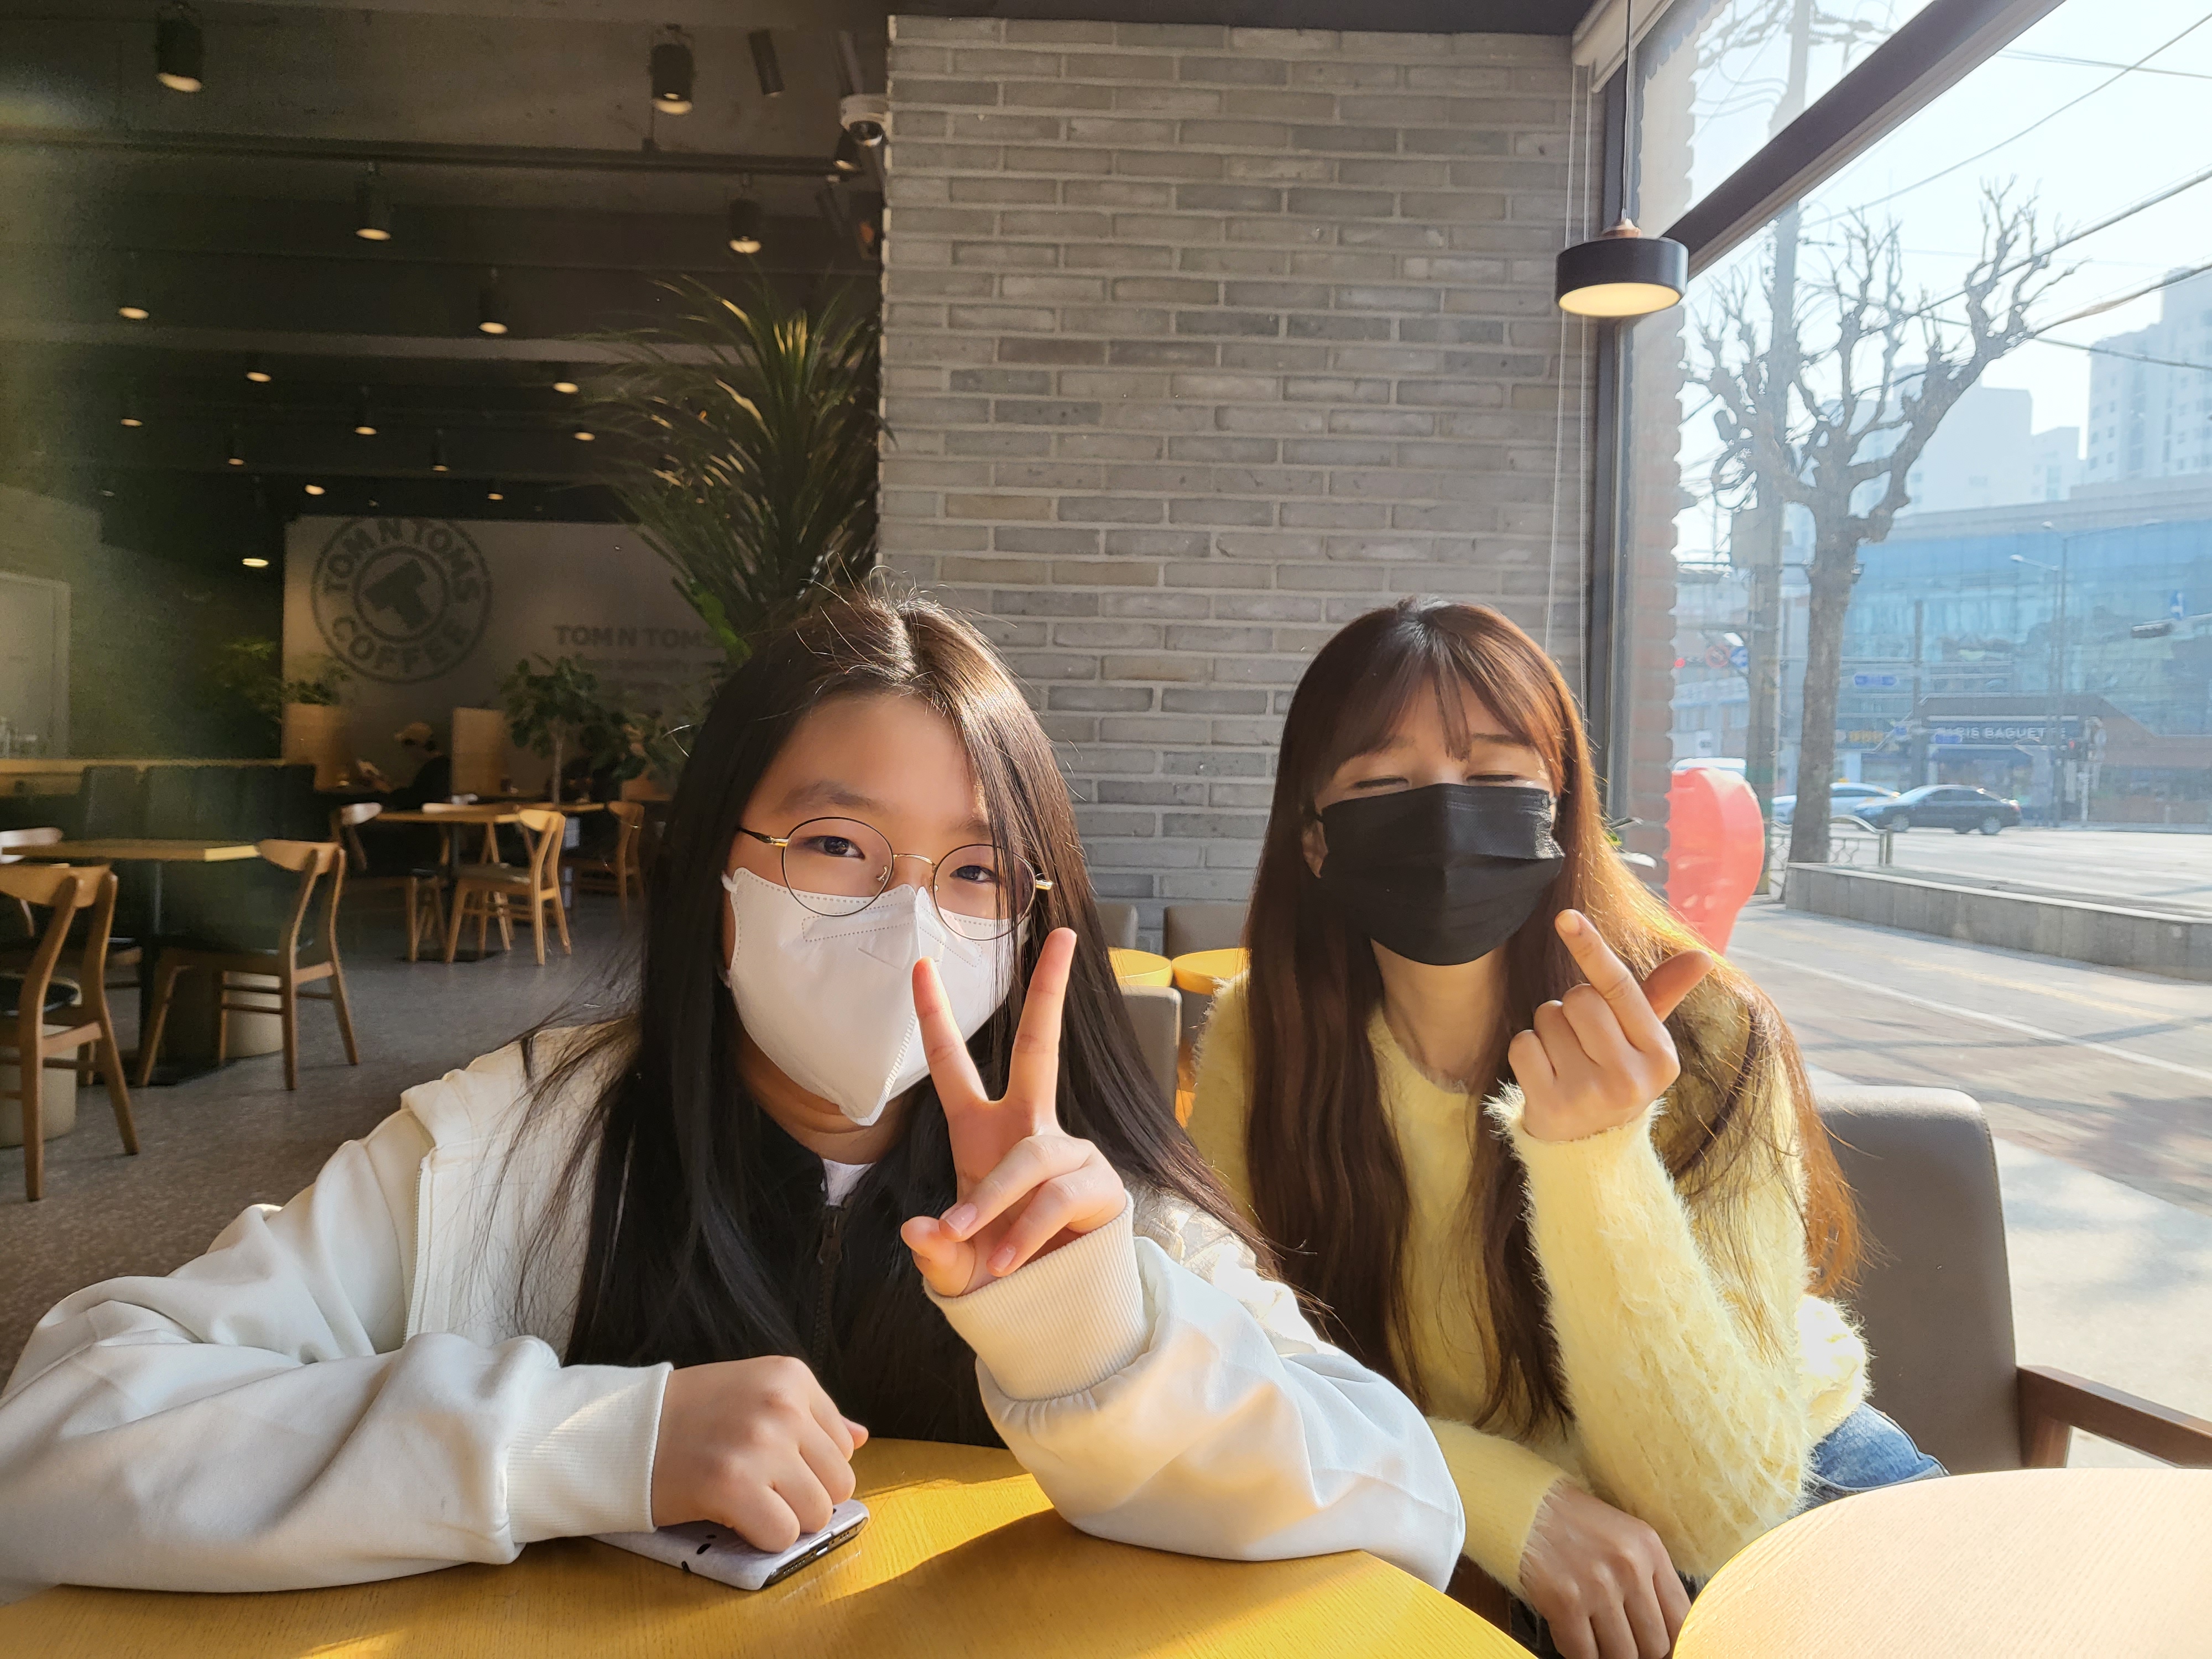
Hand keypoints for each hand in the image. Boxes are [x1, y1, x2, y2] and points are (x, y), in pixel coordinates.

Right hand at [649, 1356, 868, 1549]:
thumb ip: (813, 1416)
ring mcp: (759, 1445)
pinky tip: (735, 1516)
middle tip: (762, 1487)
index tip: (772, 1462)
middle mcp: (782, 1406)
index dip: (810, 1465)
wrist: (624, 1429)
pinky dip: (763, 1538)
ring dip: (786, 1518)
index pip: (844, 1444)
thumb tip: (862, 1437)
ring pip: (817, 1513)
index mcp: (792, 1377)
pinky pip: (782, 1535)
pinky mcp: (732, 1486)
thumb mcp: (757, 1392)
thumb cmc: (692, 1414)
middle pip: (839, 1482)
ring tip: (749, 1500)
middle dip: (805, 1495)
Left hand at [900, 926, 1127, 1297]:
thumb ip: (934, 1251)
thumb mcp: (953, 1268)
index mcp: (981, 1133)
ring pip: (1030, 1157)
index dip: (934, 1018)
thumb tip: (920, 1227)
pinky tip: (1010, 1261)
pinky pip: (1057, 1196)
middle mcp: (1028, 1128)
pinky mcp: (1100, 1185)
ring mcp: (1068, 1152)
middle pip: (1039, 1047)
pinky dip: (1026, 1231)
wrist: (1050, 1314)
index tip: (919, 964)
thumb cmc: (999, 1278)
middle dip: (1049, 991)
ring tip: (982, 1251)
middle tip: (1062, 938)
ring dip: (997, 1202)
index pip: (953, 1067)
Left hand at [1508, 910, 1713, 1142]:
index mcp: (1660, 1056)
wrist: (1589, 1149)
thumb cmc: (1616, 1075)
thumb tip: (1702, 956)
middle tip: (1583, 1039)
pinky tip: (1546, 1073)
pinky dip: (1528, 1050)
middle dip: (1573, 1007)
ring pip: (1547, 1017)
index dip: (1592, 948)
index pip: (1621, 988)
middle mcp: (1629, 1078)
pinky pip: (1524, 1043)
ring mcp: (1589, 1095)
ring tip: (1567, 1059)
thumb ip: (1661, 996)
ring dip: (1549, 1029)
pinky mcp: (1550, 1106)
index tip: (1565, 916)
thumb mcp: (1645, 1042)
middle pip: (1578, 998)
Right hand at [1519, 1482, 1689, 1658]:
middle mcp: (1630, 1567)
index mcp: (1650, 1549)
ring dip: (1608, 1655)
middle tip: (1620, 1645)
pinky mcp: (1566, 1600)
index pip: (1682, 1619)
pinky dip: (1579, 1653)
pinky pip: (1584, 1653)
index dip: (1673, 1645)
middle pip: (1655, 1644)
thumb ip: (1647, 1579)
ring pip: (1622, 1655)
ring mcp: (1598, 1585)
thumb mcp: (1622, 1538)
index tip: (1659, 1650)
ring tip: (1595, 1640)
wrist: (1518, 1503)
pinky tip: (1571, 1633)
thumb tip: (1665, 1638)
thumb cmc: (1570, 1523)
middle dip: (1638, 1652)